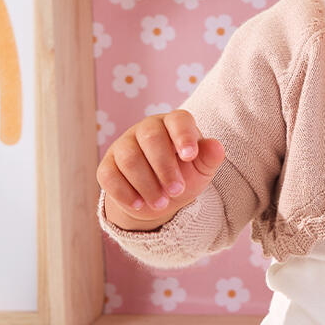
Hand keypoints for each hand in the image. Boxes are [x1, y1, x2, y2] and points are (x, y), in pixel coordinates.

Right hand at [97, 110, 224, 230]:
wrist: (160, 197)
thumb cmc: (185, 175)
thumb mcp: (201, 170)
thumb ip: (209, 157)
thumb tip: (216, 146)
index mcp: (173, 124)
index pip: (178, 120)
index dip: (183, 136)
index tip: (190, 156)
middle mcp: (146, 129)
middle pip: (151, 138)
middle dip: (165, 167)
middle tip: (177, 191)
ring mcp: (123, 145)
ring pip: (129, 158)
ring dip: (146, 184)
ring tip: (161, 204)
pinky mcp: (108, 165)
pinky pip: (109, 175)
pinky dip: (124, 192)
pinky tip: (139, 204)